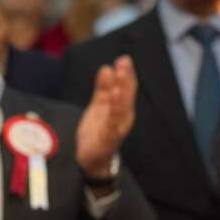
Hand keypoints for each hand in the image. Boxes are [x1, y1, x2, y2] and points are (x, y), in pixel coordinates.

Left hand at [75, 56, 136, 178]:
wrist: (92, 160)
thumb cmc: (98, 132)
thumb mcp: (99, 106)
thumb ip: (104, 88)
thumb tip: (107, 68)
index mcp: (122, 109)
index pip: (127, 89)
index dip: (127, 74)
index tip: (124, 59)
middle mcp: (123, 117)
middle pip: (126, 96)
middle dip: (126, 79)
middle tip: (124, 62)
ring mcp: (117, 128)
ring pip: (122, 108)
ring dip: (122, 91)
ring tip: (120, 76)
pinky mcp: (108, 139)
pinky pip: (112, 123)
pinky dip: (115, 110)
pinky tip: (114, 98)